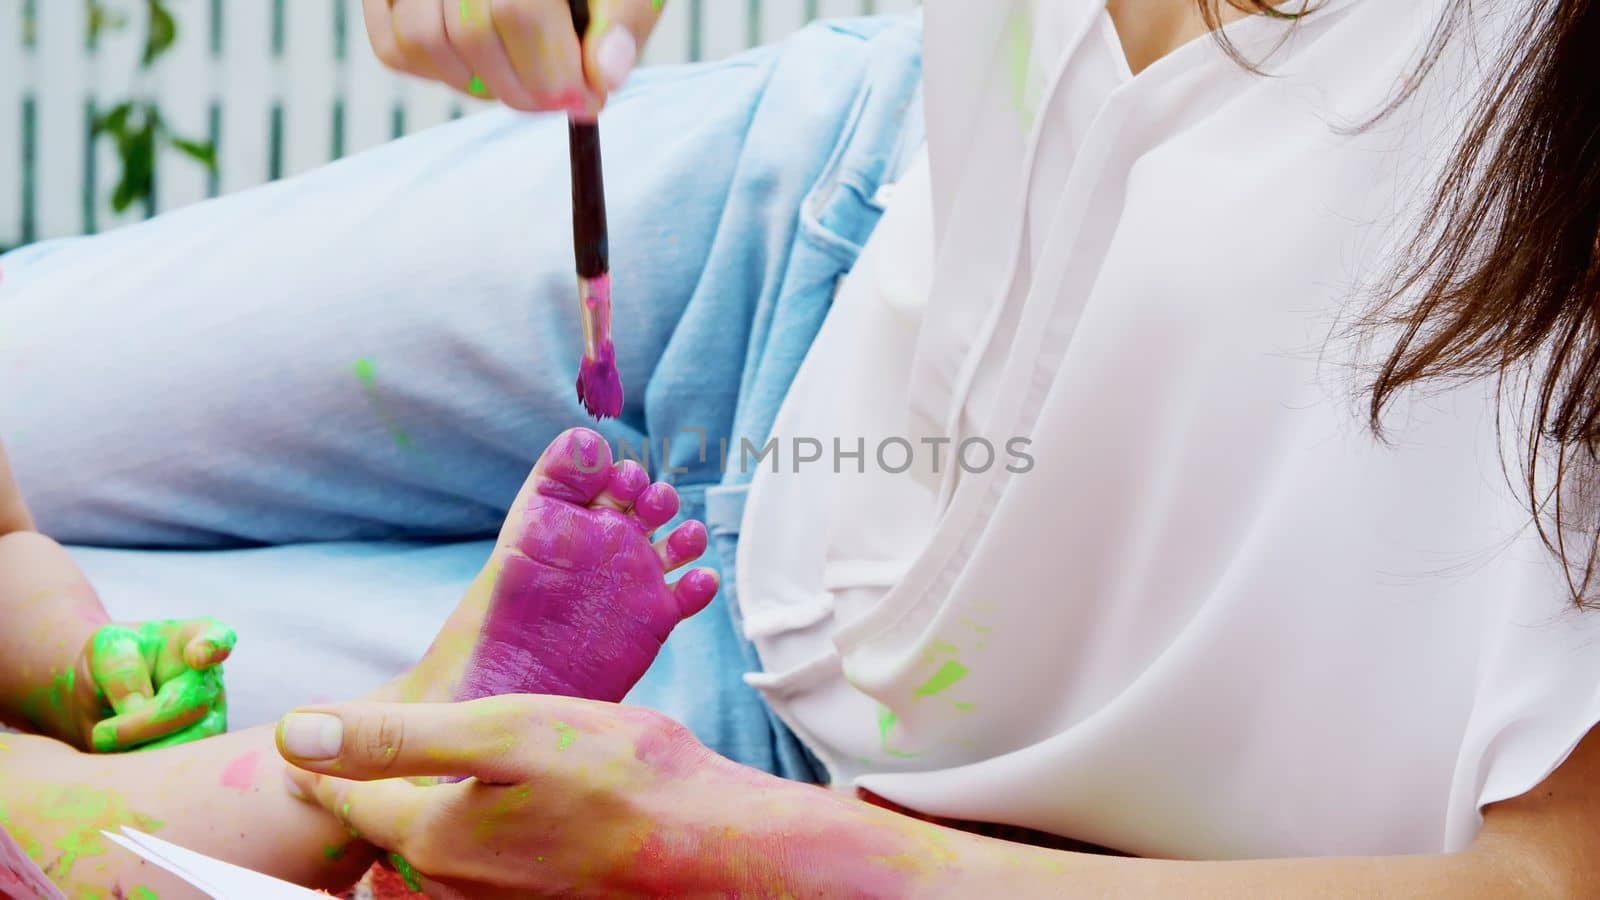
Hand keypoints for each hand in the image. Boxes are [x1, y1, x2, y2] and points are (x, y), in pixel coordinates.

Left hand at [74, 618, 234, 752]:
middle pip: (193, 704)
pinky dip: (147, 770)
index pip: (216, 638)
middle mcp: (212, 677)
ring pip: (193, 743)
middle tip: (102, 733)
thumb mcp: (106, 649)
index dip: (213, 648)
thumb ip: (122, 672)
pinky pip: (181, 767)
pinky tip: (121, 760)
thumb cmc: (112, 661)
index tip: (198, 655)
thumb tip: (138, 711)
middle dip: (146, 723)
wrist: (106, 695)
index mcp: (195, 638)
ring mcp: (213, 714)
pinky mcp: (200, 749)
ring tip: (106, 744)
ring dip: (145, 750)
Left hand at [276, 696, 843, 897]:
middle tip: (331, 772)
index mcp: (433, 838)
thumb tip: (295, 735)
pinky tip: (490, 824)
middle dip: (358, 806)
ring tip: (400, 795)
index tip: (295, 744)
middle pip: (379, 846)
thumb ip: (399, 738)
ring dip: (404, 837)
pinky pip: (468, 886)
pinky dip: (455, 856)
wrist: (714, 847)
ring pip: (422, 872)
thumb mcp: (506, 733)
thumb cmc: (622, 777)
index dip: (319, 764)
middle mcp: (452, 889)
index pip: (347, 800)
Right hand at [362, 0, 666, 113]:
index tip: (586, 101)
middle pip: (470, 31)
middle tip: (561, 100)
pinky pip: (393, 47)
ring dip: (480, 85)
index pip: (518, 10)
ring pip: (420, 41)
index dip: (553, 70)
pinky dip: (438, 75)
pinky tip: (485, 71)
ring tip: (526, 83)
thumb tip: (606, 76)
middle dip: (525, 87)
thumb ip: (620, 23)